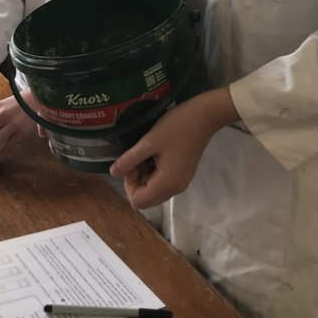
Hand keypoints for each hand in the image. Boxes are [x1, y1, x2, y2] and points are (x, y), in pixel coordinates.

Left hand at [109, 88, 238, 210]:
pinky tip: (155, 153)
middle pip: (146, 199)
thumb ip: (129, 160)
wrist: (205, 116)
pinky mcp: (183, 174)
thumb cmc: (176, 127)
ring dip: (144, 175)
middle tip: (137, 158)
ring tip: (147, 152)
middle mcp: (175, 189)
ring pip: (153, 190)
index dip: (129, 184)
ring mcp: (181, 182)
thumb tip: (113, 173)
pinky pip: (163, 182)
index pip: (138, 201)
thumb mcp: (149, 142)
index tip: (131, 162)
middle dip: (136, 180)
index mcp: (166, 184)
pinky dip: (154, 172)